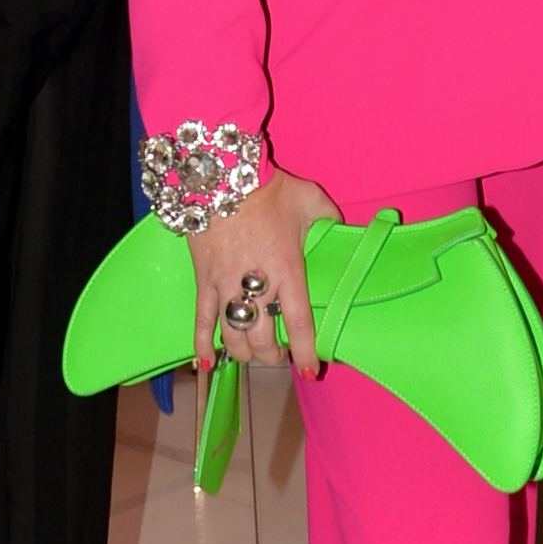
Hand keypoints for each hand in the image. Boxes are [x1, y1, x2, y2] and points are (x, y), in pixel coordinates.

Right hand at [187, 168, 341, 375]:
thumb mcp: (310, 200)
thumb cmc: (269, 188)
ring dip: (243, 353)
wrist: (222, 174)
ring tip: (251, 353)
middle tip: (278, 356)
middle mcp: (257, 284)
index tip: (311, 369)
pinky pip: (200, 320)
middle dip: (272, 357)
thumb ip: (329, 218)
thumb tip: (342, 228)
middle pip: (262, 339)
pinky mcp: (203, 280)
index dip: (305, 351)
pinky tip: (206, 364)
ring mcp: (225, 285)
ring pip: (233, 336)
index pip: (298, 323)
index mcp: (287, 270)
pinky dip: (201, 344)